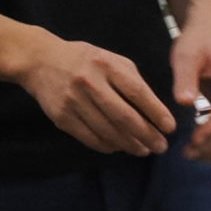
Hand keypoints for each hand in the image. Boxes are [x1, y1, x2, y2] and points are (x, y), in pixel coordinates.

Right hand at [19, 34, 178, 155]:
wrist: (41, 61)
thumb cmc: (85, 60)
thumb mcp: (111, 59)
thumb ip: (132, 80)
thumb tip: (154, 111)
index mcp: (106, 65)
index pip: (137, 92)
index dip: (156, 112)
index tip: (170, 127)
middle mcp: (90, 82)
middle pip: (124, 116)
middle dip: (146, 135)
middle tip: (161, 146)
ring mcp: (74, 101)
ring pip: (108, 131)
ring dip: (130, 144)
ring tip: (143, 150)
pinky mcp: (62, 116)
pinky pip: (90, 138)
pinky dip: (108, 146)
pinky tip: (120, 147)